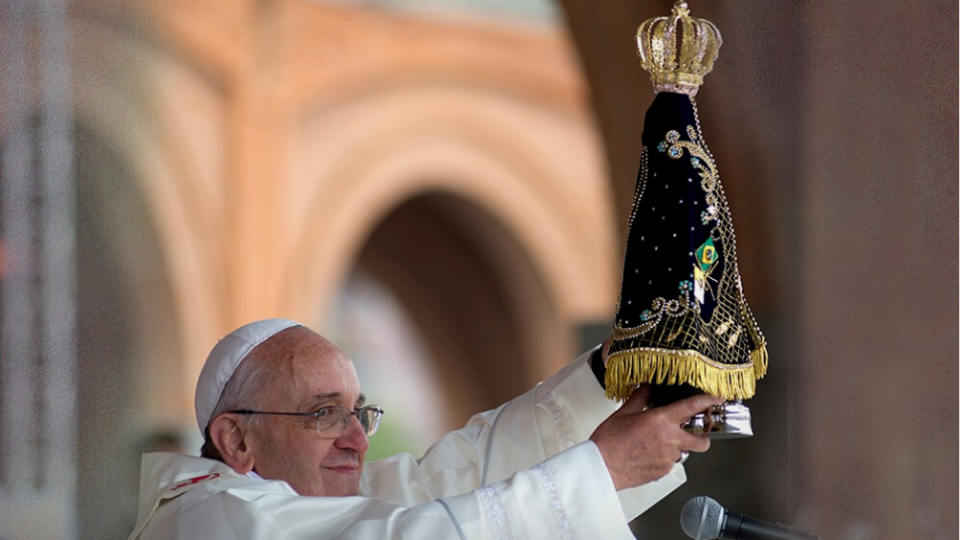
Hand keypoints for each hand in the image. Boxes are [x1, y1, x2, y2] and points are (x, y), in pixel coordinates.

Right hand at [589, 385, 722, 490]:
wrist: (601, 466)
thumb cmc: (609, 441)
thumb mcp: (623, 413)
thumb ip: (640, 398)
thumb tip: (647, 386)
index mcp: (661, 420)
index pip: (692, 407)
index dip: (708, 400)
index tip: (717, 397)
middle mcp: (669, 440)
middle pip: (701, 441)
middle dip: (703, 438)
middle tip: (695, 434)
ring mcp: (668, 458)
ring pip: (682, 452)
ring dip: (675, 448)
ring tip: (654, 445)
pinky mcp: (663, 472)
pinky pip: (670, 463)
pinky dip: (663, 458)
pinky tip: (647, 454)